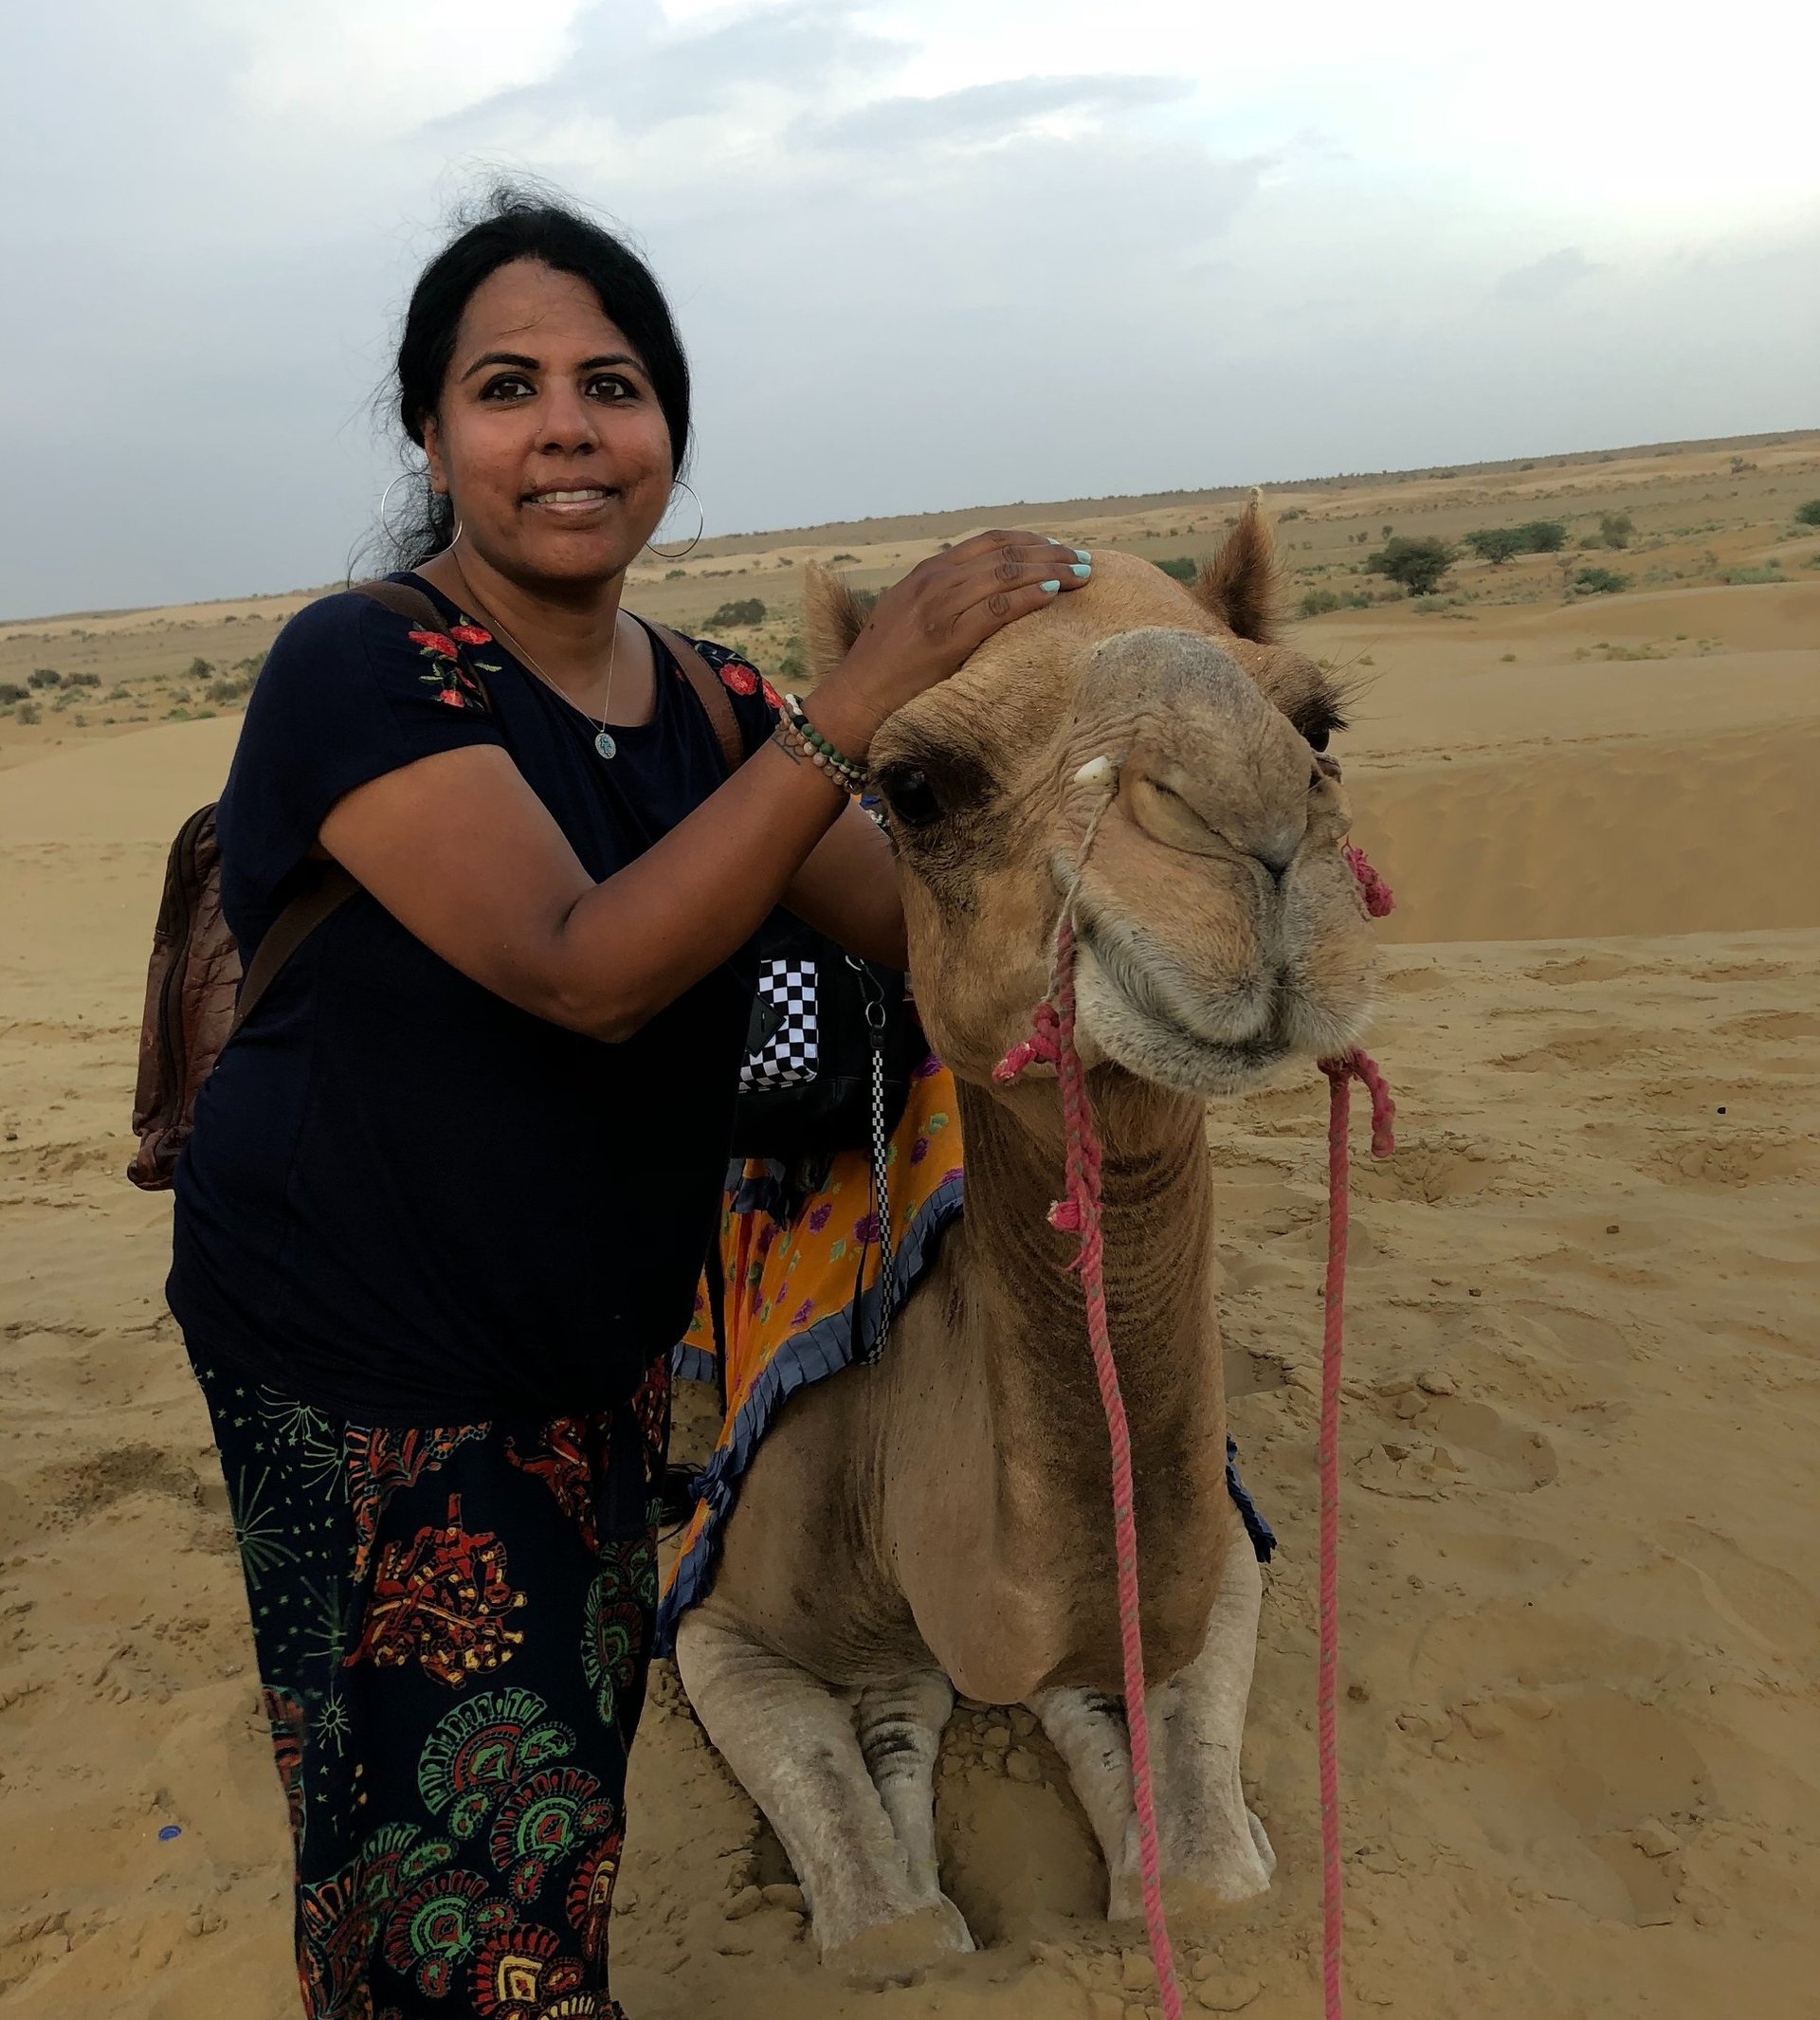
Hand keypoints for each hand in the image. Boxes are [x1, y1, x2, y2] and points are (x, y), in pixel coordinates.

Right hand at [816, 530, 1089, 742]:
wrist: (853, 700)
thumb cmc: (885, 668)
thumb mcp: (911, 618)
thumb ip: (943, 601)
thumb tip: (985, 599)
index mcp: (928, 573)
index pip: (990, 543)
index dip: (1031, 542)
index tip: (1060, 551)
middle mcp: (933, 582)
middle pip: (1004, 553)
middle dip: (1050, 554)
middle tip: (1083, 561)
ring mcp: (938, 608)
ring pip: (1005, 575)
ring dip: (1050, 572)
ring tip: (1081, 576)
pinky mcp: (944, 638)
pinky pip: (995, 609)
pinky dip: (1027, 598)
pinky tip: (1052, 595)